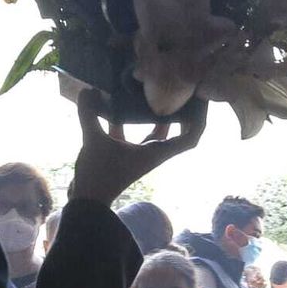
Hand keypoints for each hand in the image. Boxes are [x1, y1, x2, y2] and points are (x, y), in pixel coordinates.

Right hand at [69, 92, 205, 203]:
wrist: (87, 200)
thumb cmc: (98, 175)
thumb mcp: (93, 141)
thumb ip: (89, 114)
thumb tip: (88, 90)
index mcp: (156, 152)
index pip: (189, 139)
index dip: (199, 121)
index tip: (199, 101)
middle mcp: (152, 152)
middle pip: (176, 130)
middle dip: (179, 110)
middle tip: (176, 87)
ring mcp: (139, 153)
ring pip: (155, 129)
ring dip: (155, 112)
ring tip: (151, 88)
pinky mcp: (124, 153)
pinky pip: (133, 132)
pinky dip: (129, 118)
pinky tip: (115, 102)